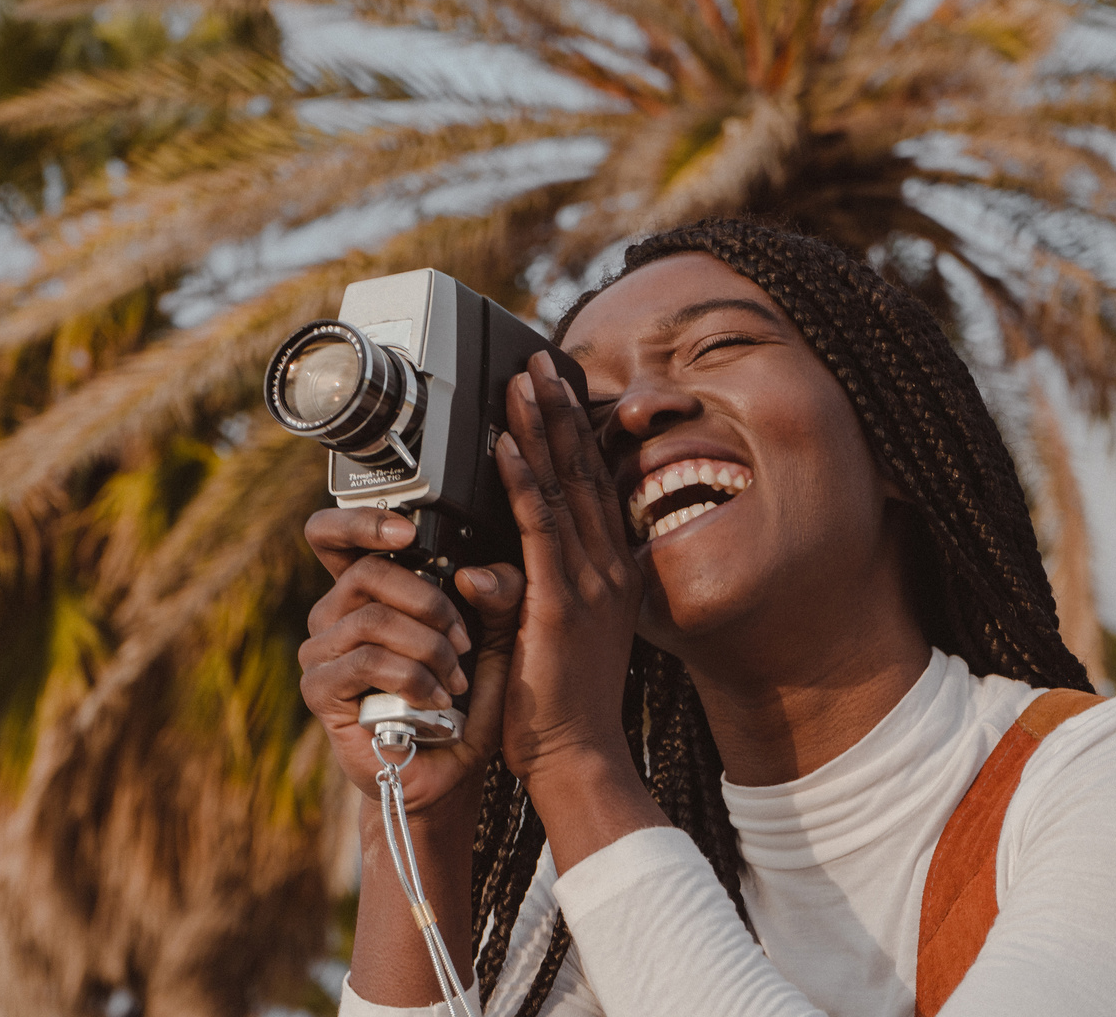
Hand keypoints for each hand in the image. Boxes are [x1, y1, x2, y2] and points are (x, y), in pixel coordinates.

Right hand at [299, 508, 521, 812]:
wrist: (451, 773)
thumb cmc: (467, 701)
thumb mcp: (494, 640)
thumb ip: (497, 597)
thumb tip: (477, 570)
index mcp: (368, 591)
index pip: (334, 535)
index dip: (361, 521)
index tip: (409, 532)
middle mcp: (336, 614)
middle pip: (365, 571)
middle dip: (426, 599)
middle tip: (462, 637)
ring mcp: (322, 651)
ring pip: (370, 617)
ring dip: (427, 647)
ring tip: (456, 679)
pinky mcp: (320, 689)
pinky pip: (364, 661)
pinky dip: (411, 678)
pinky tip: (435, 701)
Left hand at [494, 351, 643, 786]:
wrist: (576, 758)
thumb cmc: (560, 702)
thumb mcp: (559, 630)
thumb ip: (540, 585)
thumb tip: (507, 558)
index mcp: (612, 571)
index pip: (593, 483)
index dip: (576, 430)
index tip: (556, 386)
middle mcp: (609, 567)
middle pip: (583, 470)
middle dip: (560, 410)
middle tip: (538, 358)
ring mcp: (590, 583)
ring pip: (562, 488)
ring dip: (540, 429)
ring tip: (521, 381)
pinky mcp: (561, 604)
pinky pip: (538, 530)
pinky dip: (520, 483)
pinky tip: (503, 447)